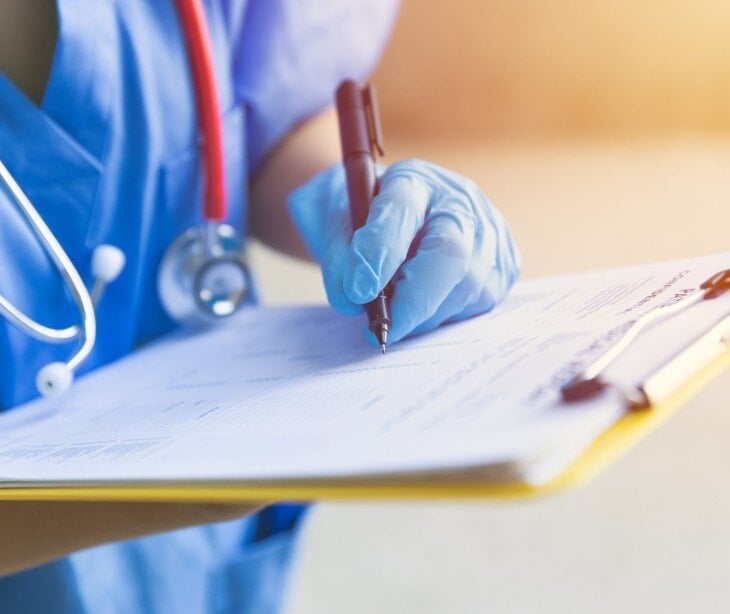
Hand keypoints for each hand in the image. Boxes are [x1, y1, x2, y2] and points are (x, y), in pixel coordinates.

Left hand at [288, 159, 520, 344]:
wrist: (390, 215)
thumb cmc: (358, 218)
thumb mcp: (331, 225)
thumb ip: (338, 259)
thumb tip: (353, 302)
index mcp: (413, 179)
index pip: (401, 210)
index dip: (380, 252)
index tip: (357, 290)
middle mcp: (460, 201)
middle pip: (450, 253)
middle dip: (412, 300)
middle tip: (379, 330)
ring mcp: (489, 234)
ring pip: (464, 288)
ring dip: (423, 315)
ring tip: (393, 315)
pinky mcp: (504, 266)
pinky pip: (477, 304)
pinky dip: (441, 316)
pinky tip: (421, 308)